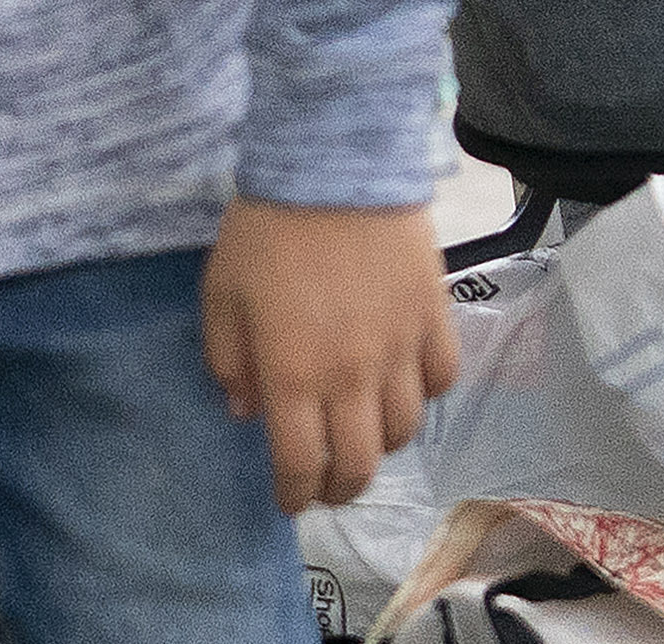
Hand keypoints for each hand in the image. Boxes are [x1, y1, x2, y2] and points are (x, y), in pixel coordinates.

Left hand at [205, 200, 458, 514]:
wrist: (333, 164)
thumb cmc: (266, 229)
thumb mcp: (221, 294)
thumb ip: (228, 360)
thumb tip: (247, 410)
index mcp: (293, 376)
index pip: (300, 465)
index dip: (295, 495)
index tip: (291, 500)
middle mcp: (351, 376)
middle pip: (359, 464)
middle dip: (341, 487)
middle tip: (329, 482)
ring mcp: (399, 348)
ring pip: (404, 429)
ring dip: (380, 442)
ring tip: (364, 430)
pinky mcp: (434, 315)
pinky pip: (443, 378)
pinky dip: (426, 393)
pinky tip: (407, 382)